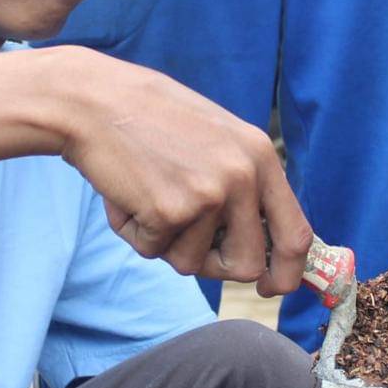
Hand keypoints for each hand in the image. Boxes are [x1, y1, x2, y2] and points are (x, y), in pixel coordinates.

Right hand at [54, 48, 311, 297]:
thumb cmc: (152, 122)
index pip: (296, 236)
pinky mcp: (169, 210)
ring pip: (194, 264)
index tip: (270, 287)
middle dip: (215, 267)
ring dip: (166, 244)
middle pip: (247, 265)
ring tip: (148, 198)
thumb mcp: (221, 142)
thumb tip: (268, 249)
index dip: (287, 272)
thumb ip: (248, 188)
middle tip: (184, 241)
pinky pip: (154, 252)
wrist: (91, 100)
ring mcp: (208, 194)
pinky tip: (126, 194)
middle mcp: (243, 177)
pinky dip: (135, 233)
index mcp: (262, 158)